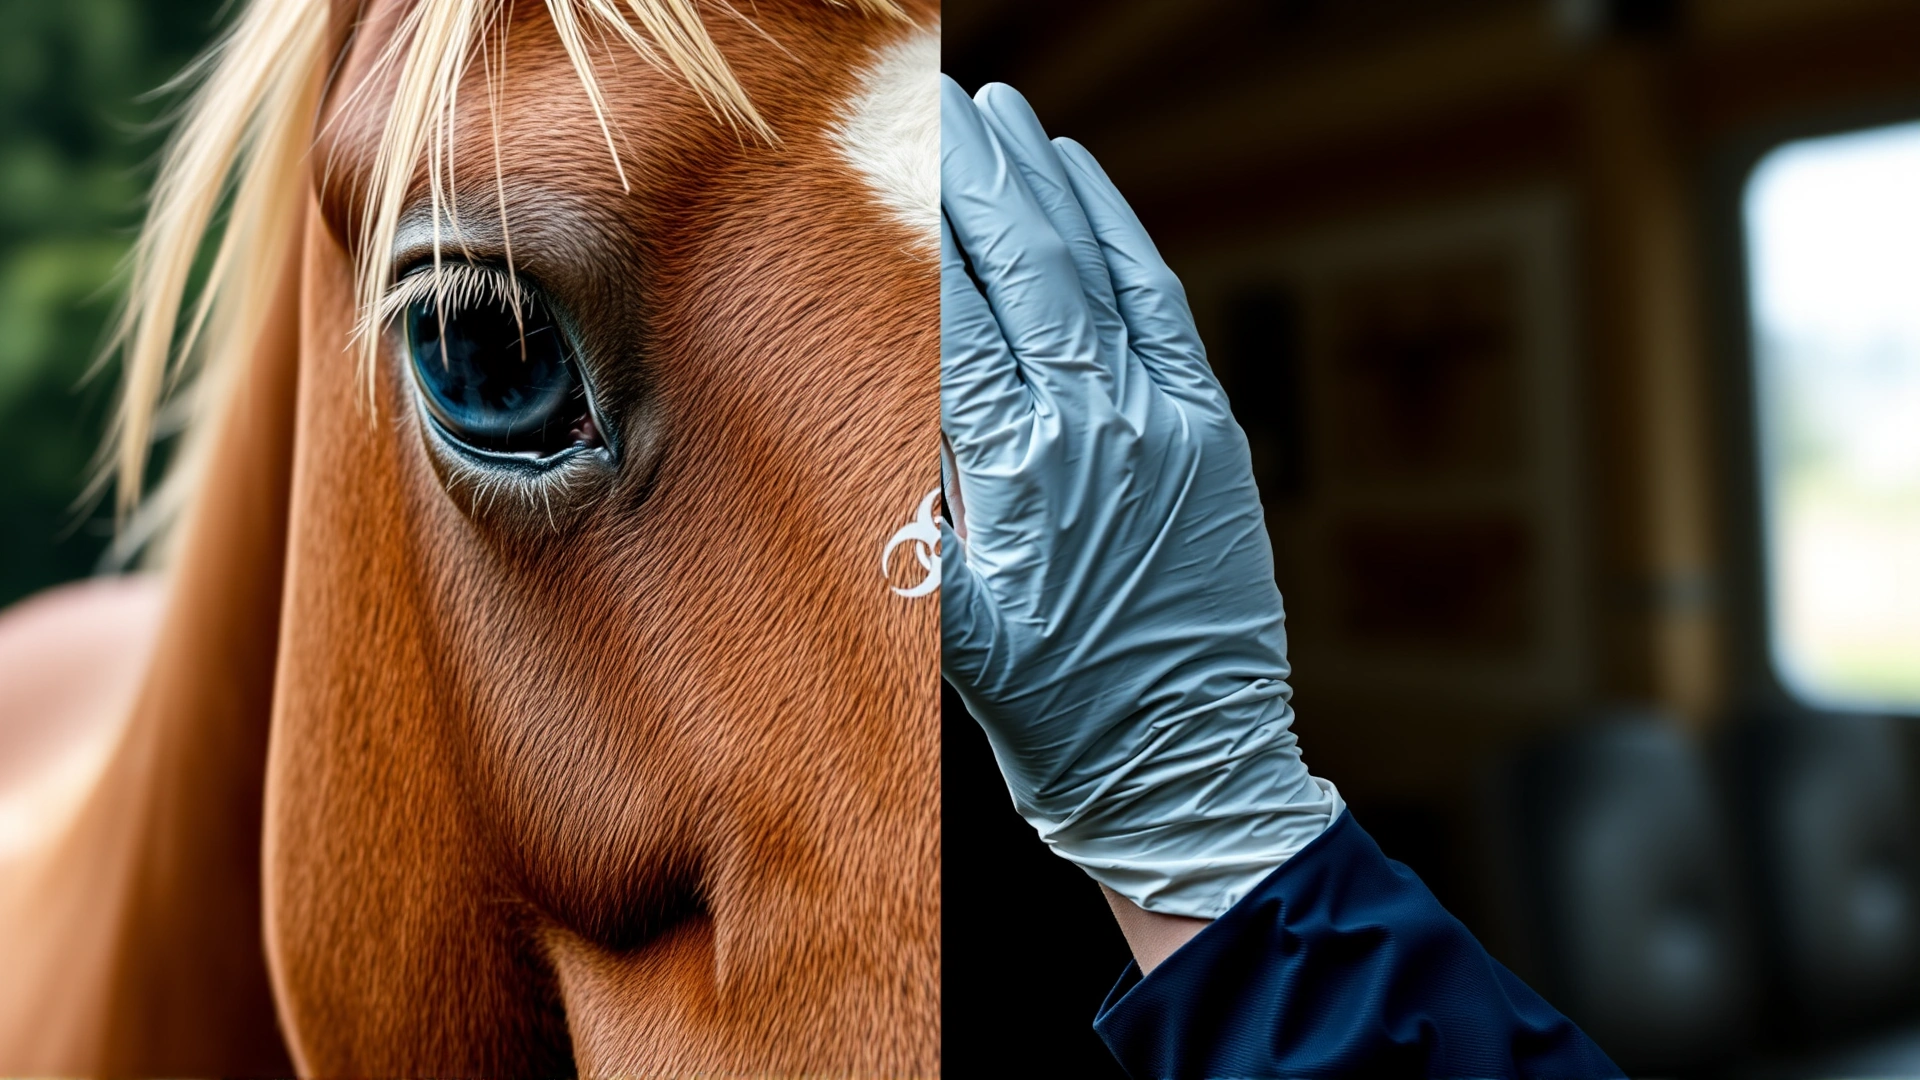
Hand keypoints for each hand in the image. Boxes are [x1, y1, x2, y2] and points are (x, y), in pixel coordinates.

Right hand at [939, 78, 1341, 919]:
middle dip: (980, 172)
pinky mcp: (1212, 434)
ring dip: (1049, 183)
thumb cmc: (1060, 720)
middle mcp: (1101, 428)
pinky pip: (1163, 308)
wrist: (1189, 772)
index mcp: (1025, 472)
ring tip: (1005, 111)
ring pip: (1098, 268)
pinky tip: (1088, 185)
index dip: (926, 218)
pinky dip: (1123, 236)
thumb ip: (909, 535)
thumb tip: (855, 442)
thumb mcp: (960, 641)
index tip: (894, 147)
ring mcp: (1168, 423)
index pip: (960, 311)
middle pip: (1028, 266)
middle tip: (941, 97)